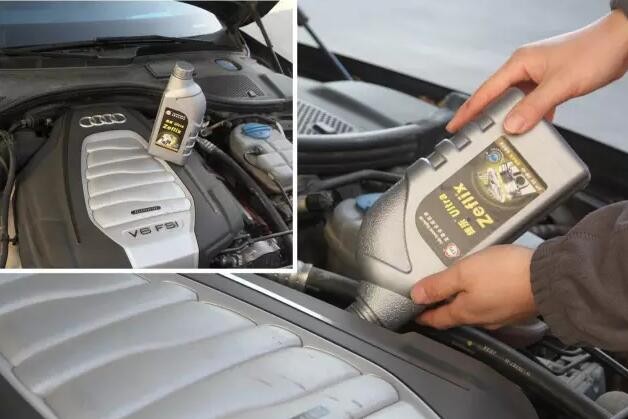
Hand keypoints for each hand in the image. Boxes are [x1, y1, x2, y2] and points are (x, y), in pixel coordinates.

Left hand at [411, 245, 536, 329]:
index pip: (437, 319)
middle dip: (443, 307)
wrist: (550, 278)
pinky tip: (486, 285)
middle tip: (432, 296)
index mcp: (465, 313)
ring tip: (458, 286)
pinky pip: (493, 304)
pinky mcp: (517, 308)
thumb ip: (439, 285)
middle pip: (456, 315)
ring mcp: (502, 316)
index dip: (423, 315)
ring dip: (465, 300)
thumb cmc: (504, 273)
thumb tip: (415, 297)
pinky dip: (484, 296)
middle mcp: (483, 320)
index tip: (414, 313)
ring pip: (476, 310)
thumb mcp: (463, 273)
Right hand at [446, 10, 627, 134]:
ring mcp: (538, 76)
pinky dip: (532, 118)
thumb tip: (510, 126)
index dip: (468, 111)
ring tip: (502, 138)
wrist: (622, 43)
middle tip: (472, 137)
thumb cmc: (594, 52)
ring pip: (516, 103)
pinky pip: (533, 104)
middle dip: (485, 118)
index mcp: (519, 63)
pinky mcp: (551, 83)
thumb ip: (533, 107)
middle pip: (497, 98)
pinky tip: (534, 129)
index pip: (485, 91)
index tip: (454, 126)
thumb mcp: (560, 85)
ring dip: (511, 120)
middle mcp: (525, 68)